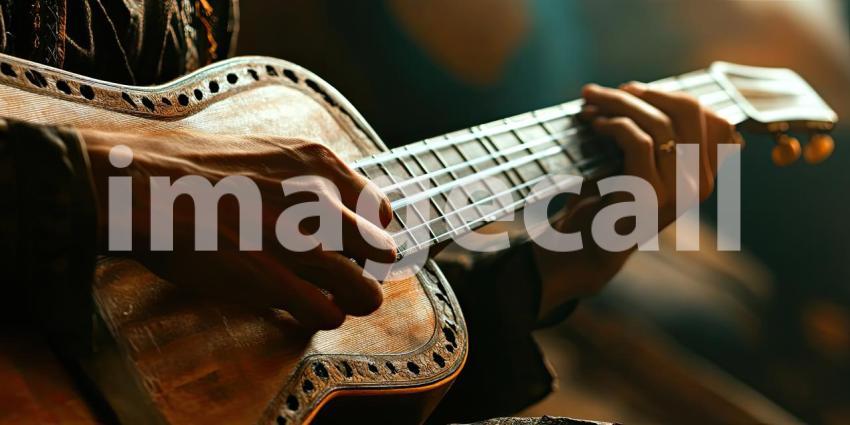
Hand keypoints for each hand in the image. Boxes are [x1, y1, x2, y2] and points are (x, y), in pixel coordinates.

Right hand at [83, 129, 395, 329]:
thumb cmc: (196, 170)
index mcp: (321, 164)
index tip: (350, 244)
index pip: (381, 211)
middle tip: (342, 274)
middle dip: (366, 269)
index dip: (369, 234)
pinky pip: (328, 314)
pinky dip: (321, 316)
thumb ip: (310, 178)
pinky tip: (302, 308)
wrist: (143, 182)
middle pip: (382, 253)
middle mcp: (321, 202)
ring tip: (329, 298)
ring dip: (352, 301)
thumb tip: (333, 206)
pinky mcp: (273, 280)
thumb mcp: (270, 151)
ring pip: (366, 292)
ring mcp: (299, 243)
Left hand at [534, 82, 739, 317]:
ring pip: (658, 123)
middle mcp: (701, 184)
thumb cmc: (606, 202)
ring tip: (590, 104)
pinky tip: (595, 125)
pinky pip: (638, 141)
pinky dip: (613, 125)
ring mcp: (679, 192)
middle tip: (604, 92)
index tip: (630, 91)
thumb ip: (654, 136)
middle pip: (688, 110)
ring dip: (618, 104)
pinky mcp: (650, 196)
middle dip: (642, 92)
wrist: (582, 249)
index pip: (708, 115)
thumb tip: (641, 90)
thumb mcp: (638, 164)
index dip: (667, 94)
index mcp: (705, 173)